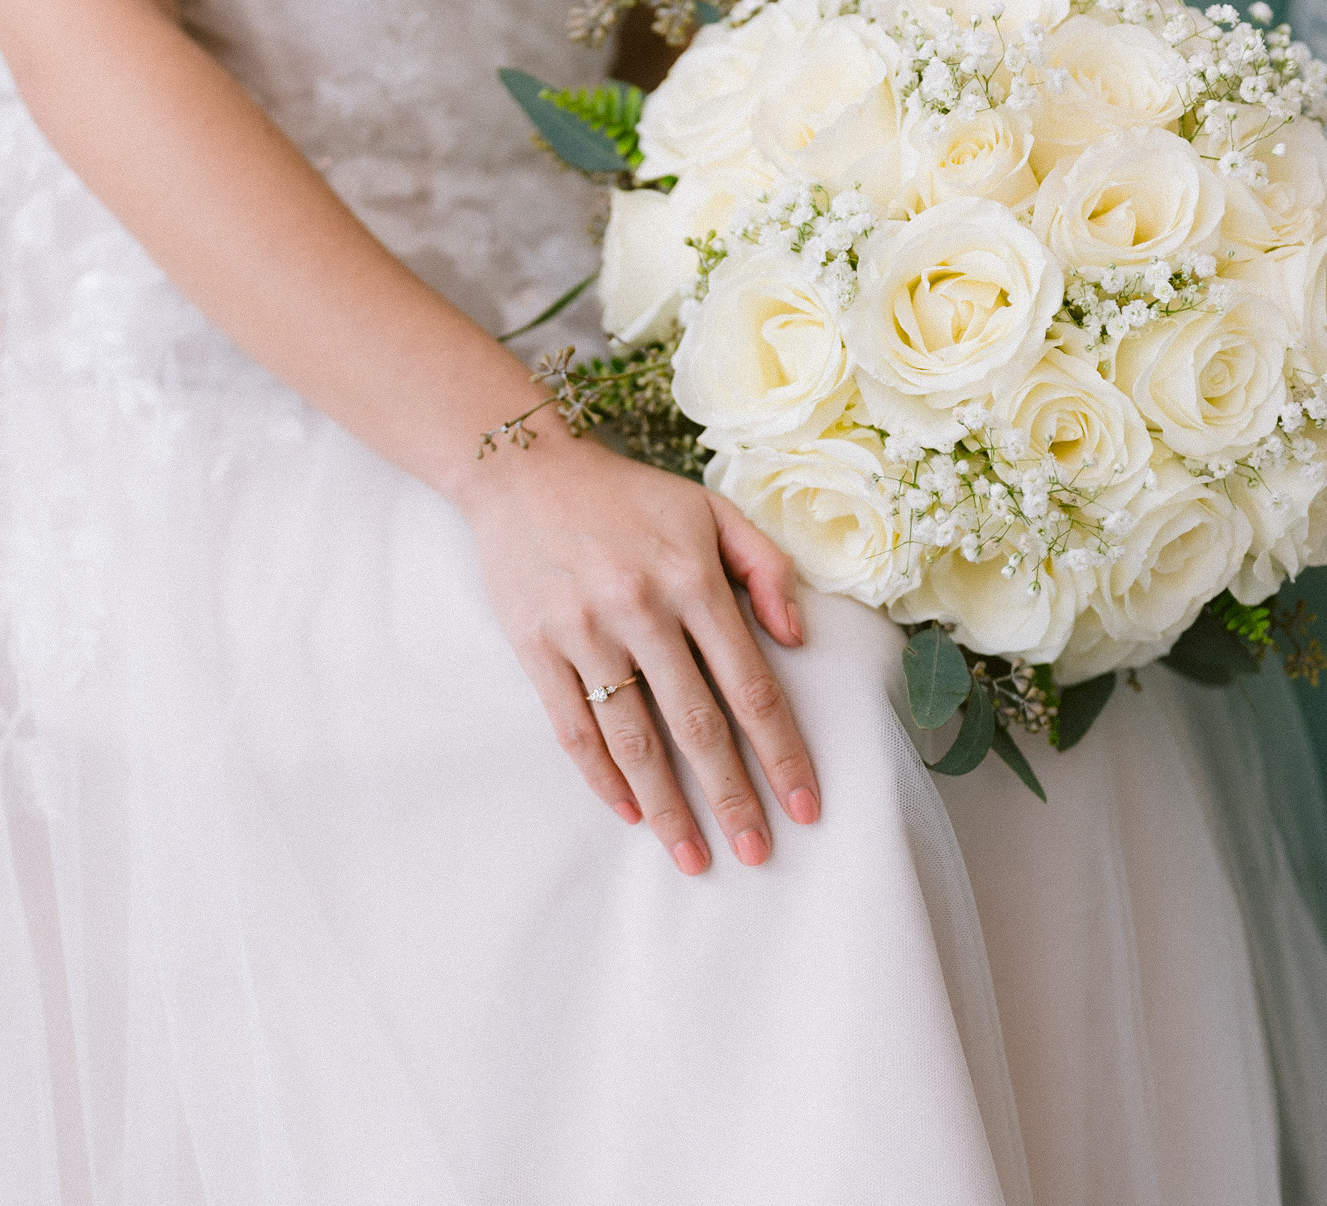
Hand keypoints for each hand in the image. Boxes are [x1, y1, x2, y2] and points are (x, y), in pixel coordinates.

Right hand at [455, 436, 819, 874]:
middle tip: (756, 853)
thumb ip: (765, 568)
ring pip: (635, 739)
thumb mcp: (711, 509)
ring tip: (692, 856)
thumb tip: (798, 638)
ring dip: (667, 807)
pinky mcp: (536, 646)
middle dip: (731, 797)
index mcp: (693, 579)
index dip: (782, 752)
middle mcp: (641, 610)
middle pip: (698, 725)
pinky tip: (629, 812)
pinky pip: (573, 727)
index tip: (804, 805)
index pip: (750, 685)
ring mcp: (584, 632)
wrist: (521, 469)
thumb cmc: (627, 495)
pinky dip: (602, 776)